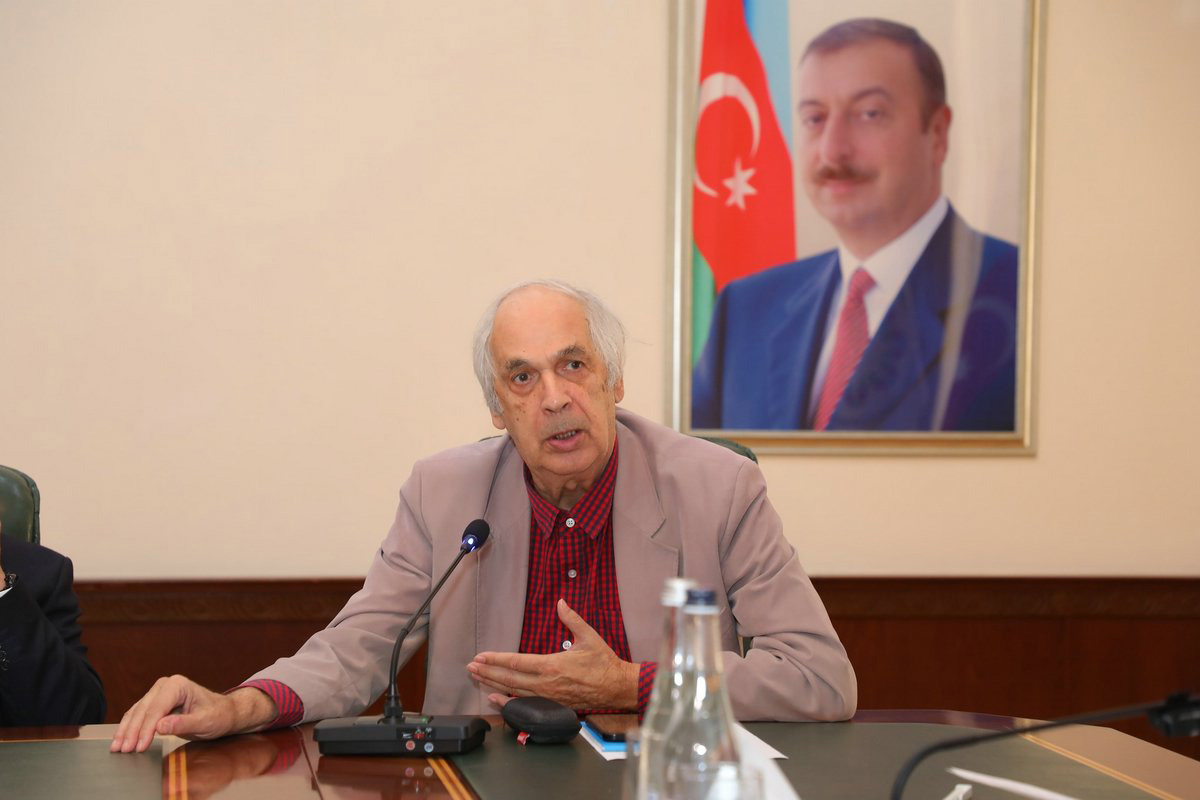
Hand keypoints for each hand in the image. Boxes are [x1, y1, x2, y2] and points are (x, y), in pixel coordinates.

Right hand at [110, 676, 274, 752]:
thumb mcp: (204, 722)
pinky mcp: (155, 702)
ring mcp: (158, 692)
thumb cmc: (217, 715)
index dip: (146, 729)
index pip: (156, 709)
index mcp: (177, 685)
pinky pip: (138, 715)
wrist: (223, 712)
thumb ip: (183, 724)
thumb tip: (160, 726)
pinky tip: (121, 739)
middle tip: (123, 750)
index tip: (139, 746)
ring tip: (117, 748)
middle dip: (132, 732)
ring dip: (126, 731)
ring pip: (136, 712)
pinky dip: (129, 728)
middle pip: (143, 710)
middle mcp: (165, 685)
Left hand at [467, 599, 638, 709]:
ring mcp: (547, 697)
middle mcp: (545, 684)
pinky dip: (507, 701)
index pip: (515, 662)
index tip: (481, 655)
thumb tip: (560, 602)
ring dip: (493, 684)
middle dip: (487, 672)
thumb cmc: (604, 662)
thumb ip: (572, 619)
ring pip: (513, 692)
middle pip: (509, 679)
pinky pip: (524, 704)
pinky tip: (496, 697)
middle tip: (470, 667)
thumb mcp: (589, 637)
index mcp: (551, 665)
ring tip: (477, 678)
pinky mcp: (552, 705)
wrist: (617, 688)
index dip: (495, 659)